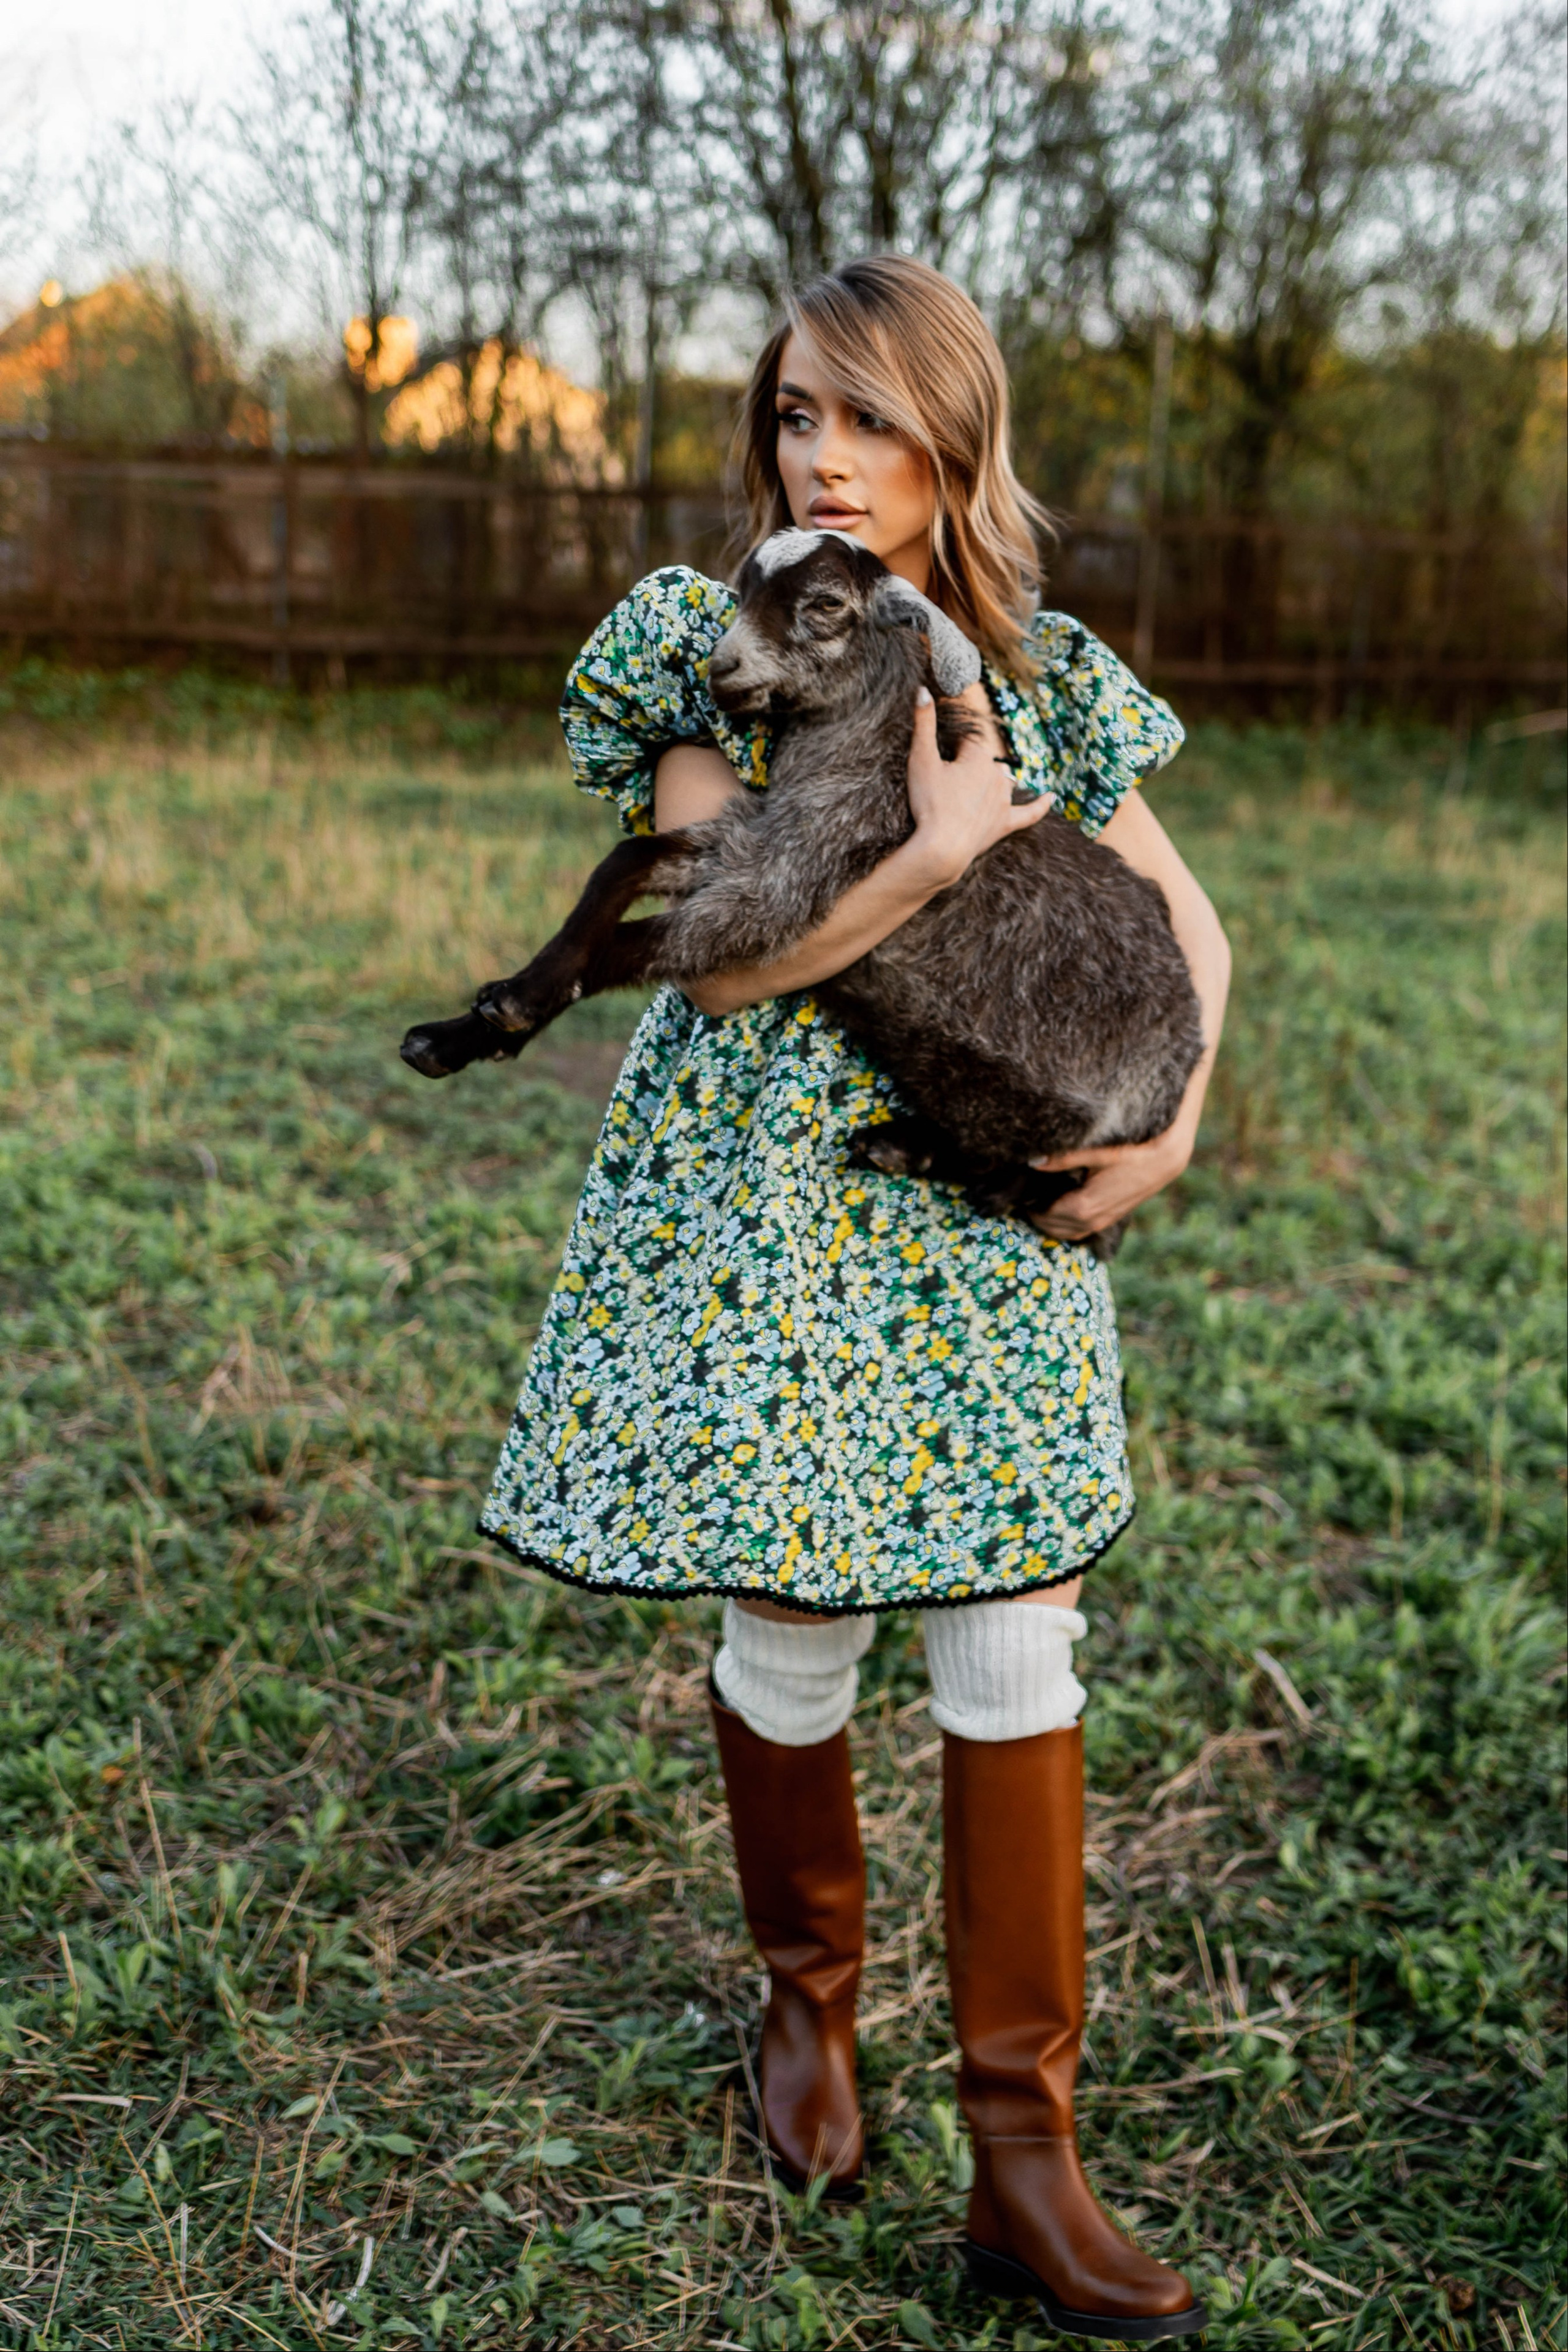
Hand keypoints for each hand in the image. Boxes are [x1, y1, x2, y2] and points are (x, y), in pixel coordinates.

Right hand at [905, 684, 1051, 887]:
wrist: (941, 848)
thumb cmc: (928, 802)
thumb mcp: (920, 759)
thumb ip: (923, 723)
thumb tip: (922, 689)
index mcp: (978, 757)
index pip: (967, 742)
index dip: (949, 751)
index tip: (936, 765)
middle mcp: (996, 776)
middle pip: (983, 762)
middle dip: (966, 768)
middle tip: (943, 786)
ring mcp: (1003, 801)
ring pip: (1002, 782)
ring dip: (990, 782)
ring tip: (970, 792)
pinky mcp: (1005, 824)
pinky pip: (1029, 813)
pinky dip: (1040, 805)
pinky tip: (1052, 797)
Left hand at [1029, 1120, 1194, 1240]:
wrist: (1166, 1157)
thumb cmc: (1132, 1150)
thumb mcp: (1097, 1151)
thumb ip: (1063, 1157)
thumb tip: (1032, 1161)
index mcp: (1084, 1206)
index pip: (1046, 1216)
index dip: (1031, 1207)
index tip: (1019, 1194)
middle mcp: (1093, 1220)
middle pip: (1055, 1228)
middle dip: (1038, 1218)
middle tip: (1025, 1199)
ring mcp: (1104, 1221)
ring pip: (1070, 1232)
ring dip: (1053, 1224)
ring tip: (1039, 1205)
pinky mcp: (1113, 1216)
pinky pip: (1084, 1229)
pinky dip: (1069, 1225)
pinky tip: (1062, 1210)